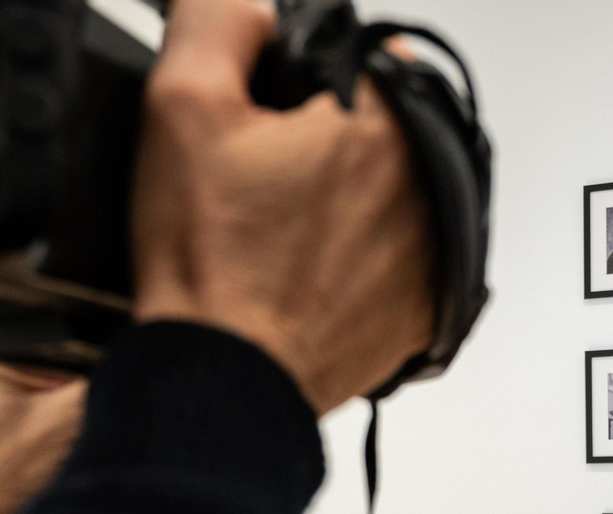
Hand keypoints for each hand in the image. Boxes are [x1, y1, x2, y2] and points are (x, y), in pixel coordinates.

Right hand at [131, 0, 433, 413]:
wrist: (221, 377)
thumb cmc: (210, 263)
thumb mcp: (181, 103)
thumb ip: (219, 20)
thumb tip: (250, 5)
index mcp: (384, 131)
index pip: (371, 59)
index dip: (312, 79)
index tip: (277, 111)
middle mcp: (425, 194)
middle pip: (389, 130)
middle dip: (334, 138)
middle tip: (268, 177)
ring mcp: (431, 260)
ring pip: (400, 196)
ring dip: (356, 198)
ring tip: (285, 229)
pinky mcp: (423, 313)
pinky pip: (405, 261)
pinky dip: (366, 258)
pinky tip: (310, 270)